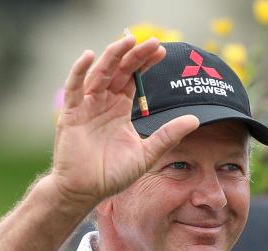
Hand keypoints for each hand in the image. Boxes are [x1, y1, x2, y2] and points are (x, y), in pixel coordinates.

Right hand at [51, 36, 198, 208]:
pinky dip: (79, 71)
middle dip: (134, 55)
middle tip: (151, 41)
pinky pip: (74, 87)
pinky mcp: (71, 114)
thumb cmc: (112, 175)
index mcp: (120, 109)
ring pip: (100, 74)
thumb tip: (195, 120)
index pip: (133, 79)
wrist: (85, 191)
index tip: (161, 51)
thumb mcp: (146, 154)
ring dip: (112, 56)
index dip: (146, 63)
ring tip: (126, 42)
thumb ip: (167, 135)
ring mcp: (86, 106)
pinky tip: (88, 56)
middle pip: (119, 71)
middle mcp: (103, 103)